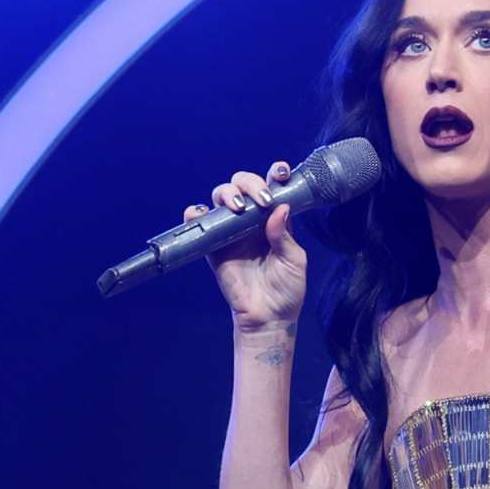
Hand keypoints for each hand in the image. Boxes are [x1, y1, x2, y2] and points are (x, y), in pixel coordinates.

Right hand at [182, 159, 305, 333]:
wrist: (268, 316)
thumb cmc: (287, 289)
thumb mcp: (294, 260)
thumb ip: (285, 235)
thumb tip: (279, 208)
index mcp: (275, 219)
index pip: (272, 188)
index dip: (274, 174)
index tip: (279, 172)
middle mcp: (252, 220)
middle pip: (243, 185)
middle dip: (249, 182)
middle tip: (260, 199)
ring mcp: (231, 231)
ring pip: (221, 197)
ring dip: (226, 193)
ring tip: (237, 206)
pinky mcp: (214, 246)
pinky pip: (199, 224)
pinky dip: (195, 213)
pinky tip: (202, 213)